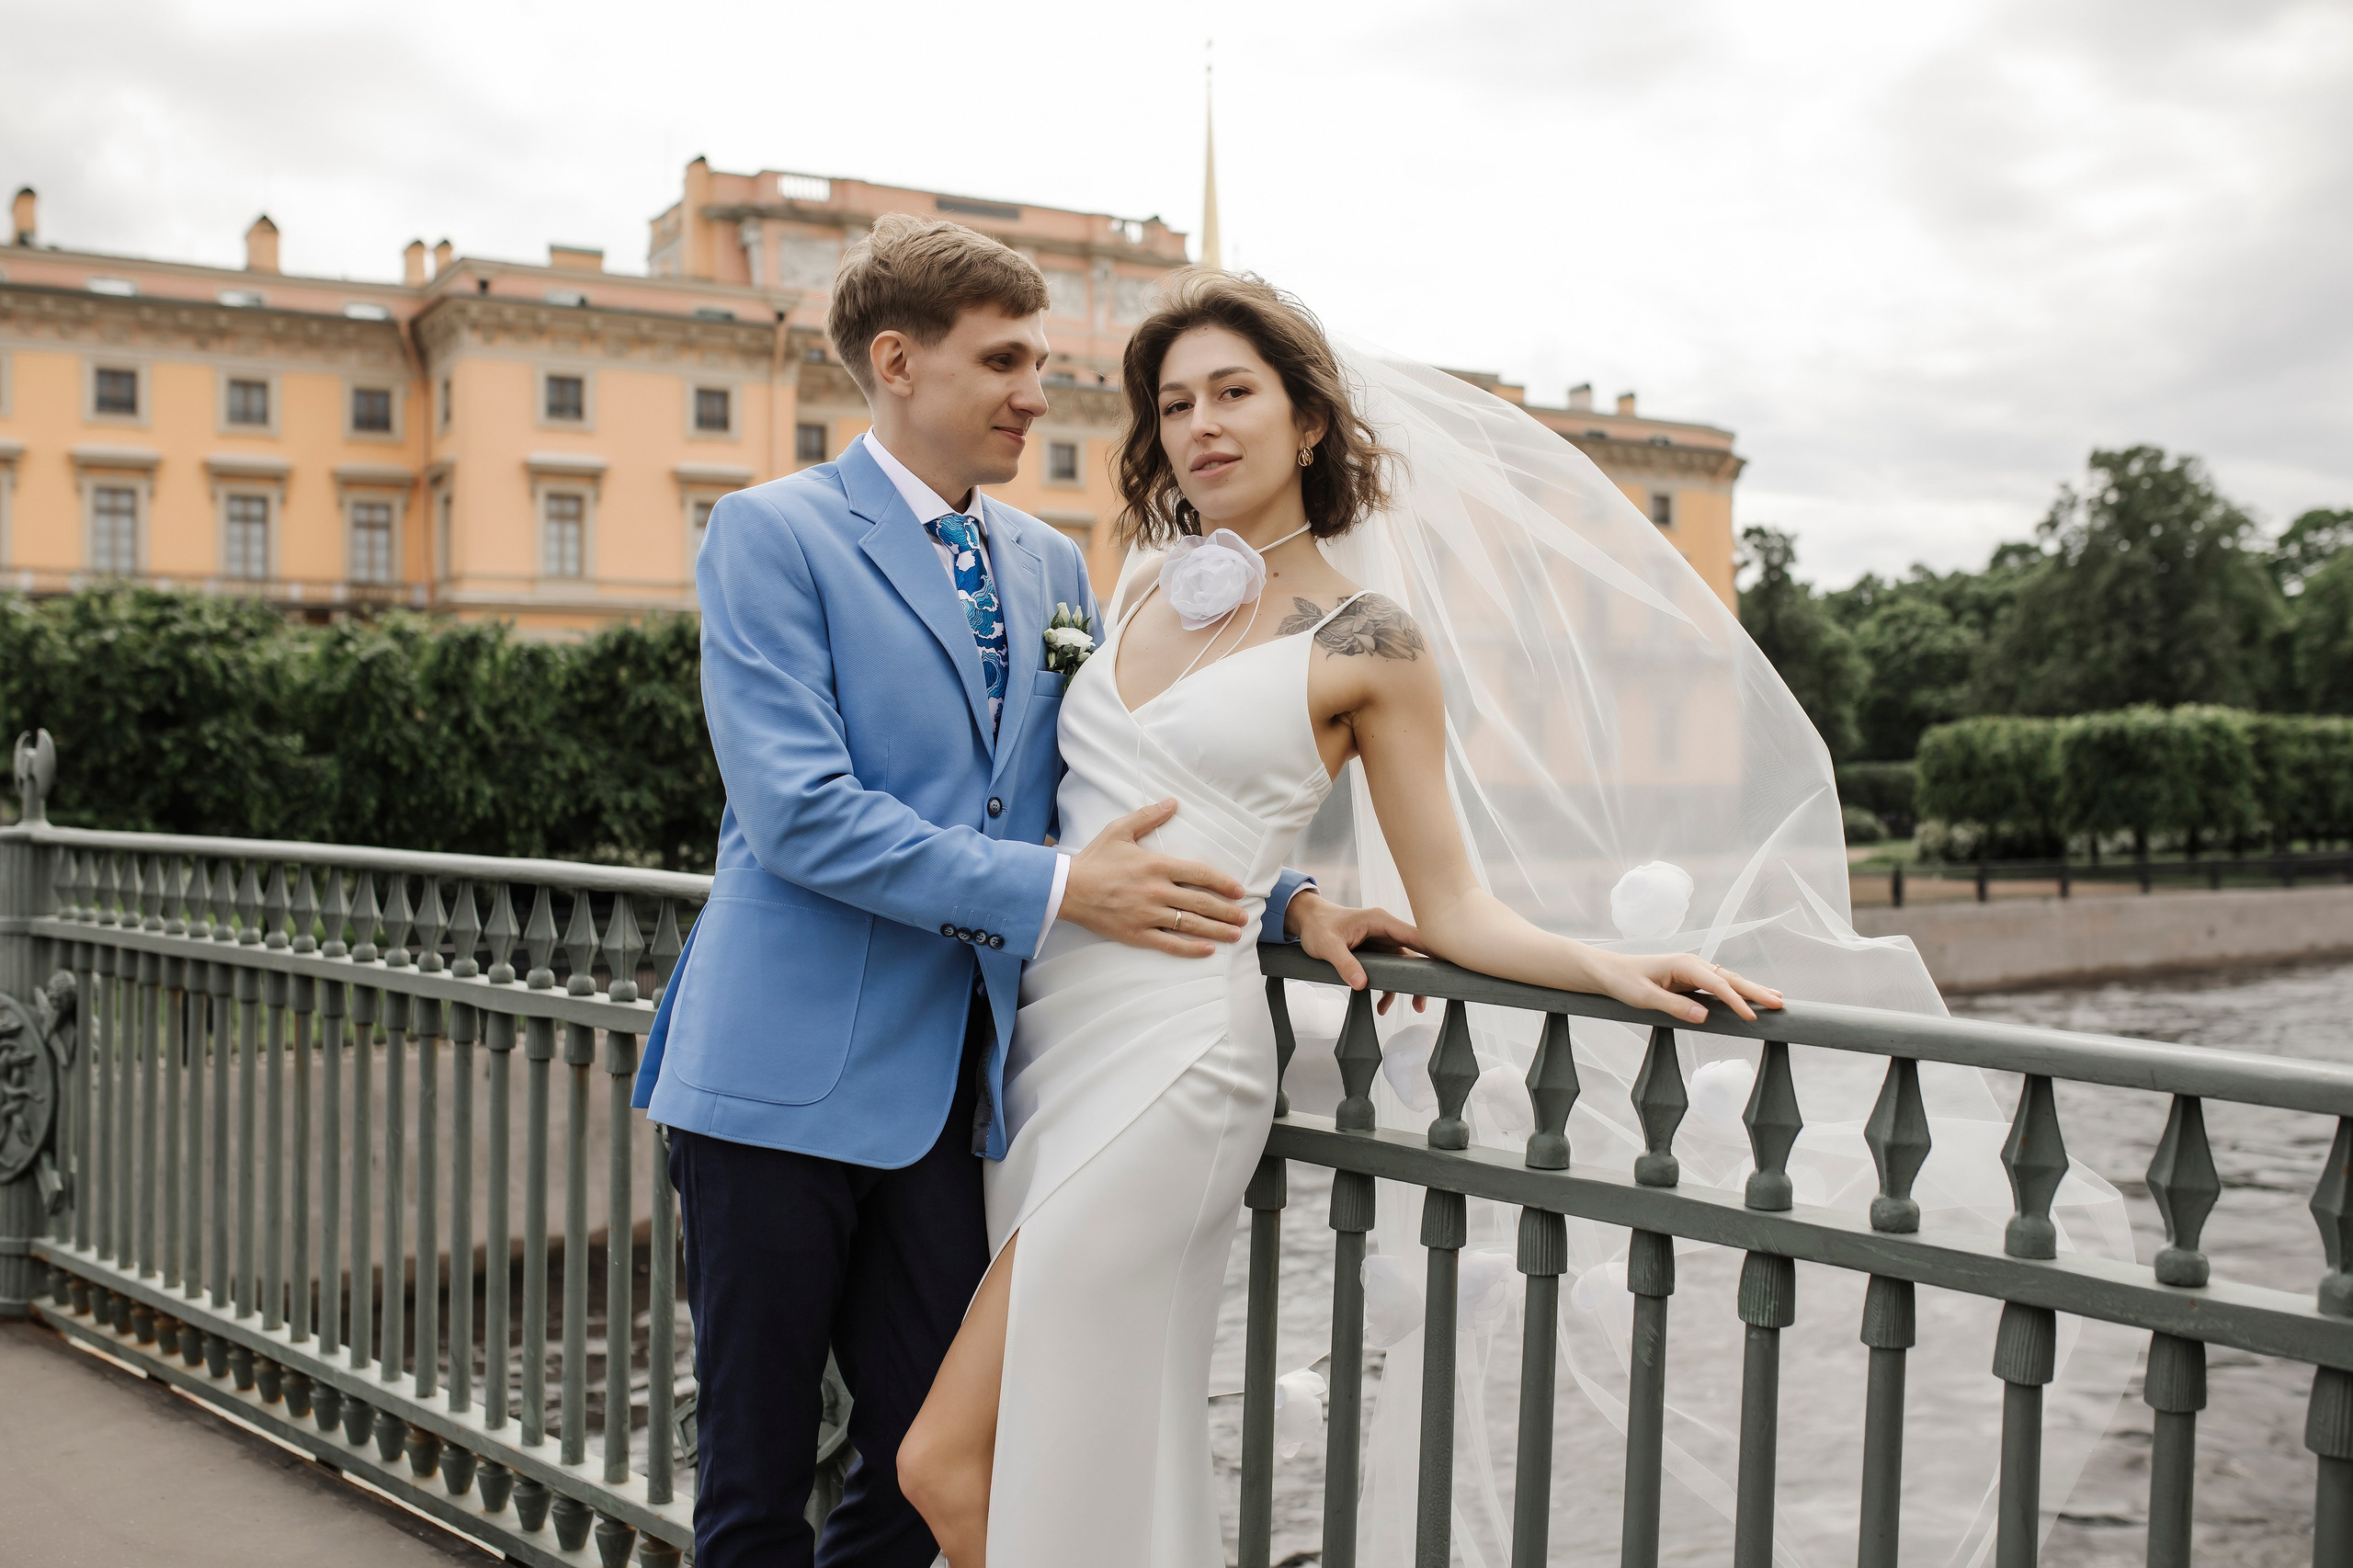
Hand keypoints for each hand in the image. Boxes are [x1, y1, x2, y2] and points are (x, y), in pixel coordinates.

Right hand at [1060, 799, 1248, 957]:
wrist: (1066, 889)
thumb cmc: (1094, 859)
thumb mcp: (1120, 830)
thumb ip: (1149, 816)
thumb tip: (1173, 802)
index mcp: (1156, 866)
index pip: (1199, 874)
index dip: (1222, 882)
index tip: (1238, 890)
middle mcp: (1156, 892)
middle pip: (1201, 902)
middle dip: (1227, 911)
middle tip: (1244, 917)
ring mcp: (1147, 915)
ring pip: (1190, 925)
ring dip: (1217, 930)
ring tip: (1235, 934)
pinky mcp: (1136, 934)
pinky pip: (1169, 944)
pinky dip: (1190, 949)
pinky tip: (1207, 950)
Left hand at [1285, 890, 1428, 1011]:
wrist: (1308, 922)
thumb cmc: (1318, 927)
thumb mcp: (1328, 946)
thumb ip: (1345, 963)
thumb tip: (1362, 984)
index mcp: (1380, 922)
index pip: (1413, 935)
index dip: (1432, 949)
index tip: (1448, 966)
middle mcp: (1386, 931)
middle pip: (1415, 953)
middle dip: (1423, 975)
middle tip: (1427, 996)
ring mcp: (1382, 942)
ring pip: (1405, 965)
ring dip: (1407, 986)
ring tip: (1413, 1006)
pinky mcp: (1376, 953)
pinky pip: (1390, 971)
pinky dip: (1389, 988)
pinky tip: (1381, 1006)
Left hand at [1592, 952, 1783, 1024]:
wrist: (1609, 971)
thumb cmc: (1624, 982)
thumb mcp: (1644, 998)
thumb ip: (1673, 1006)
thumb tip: (1704, 1016)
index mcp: (1684, 965)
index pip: (1718, 984)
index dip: (1736, 1001)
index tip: (1751, 1017)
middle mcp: (1693, 964)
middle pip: (1730, 978)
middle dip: (1755, 991)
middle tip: (1780, 1004)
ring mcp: (1694, 970)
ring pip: (1729, 980)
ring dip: (1752, 990)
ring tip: (1776, 1000)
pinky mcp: (1692, 979)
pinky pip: (1720, 986)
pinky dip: (1738, 991)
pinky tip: (1752, 997)